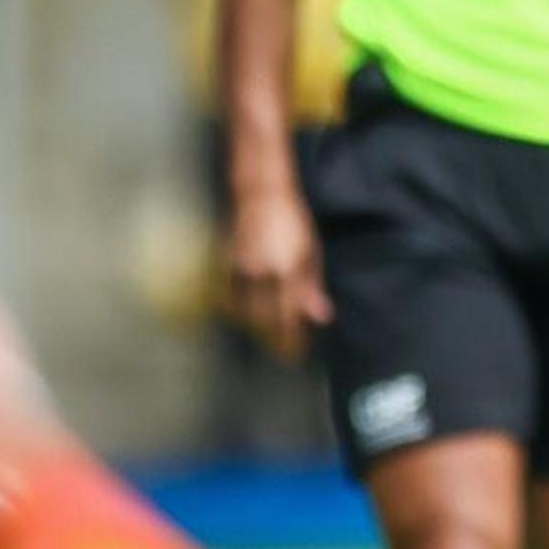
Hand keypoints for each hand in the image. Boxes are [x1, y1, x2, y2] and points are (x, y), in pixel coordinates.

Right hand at [224, 185, 331, 360]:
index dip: (291, 339)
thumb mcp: (312, 253)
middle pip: (264, 319)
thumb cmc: (295, 223)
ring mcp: (241, 268)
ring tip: (267, 337)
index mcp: (288, 270)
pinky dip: (236, 309)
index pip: (288, 316)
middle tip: (283, 351)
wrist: (262, 195)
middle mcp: (262, 272)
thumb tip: (321, 317)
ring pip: (244, 310)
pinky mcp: (226, 262)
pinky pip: (228, 295)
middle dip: (273, 338)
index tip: (295, 354)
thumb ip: (313, 286)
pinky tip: (244, 316)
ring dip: (255, 327)